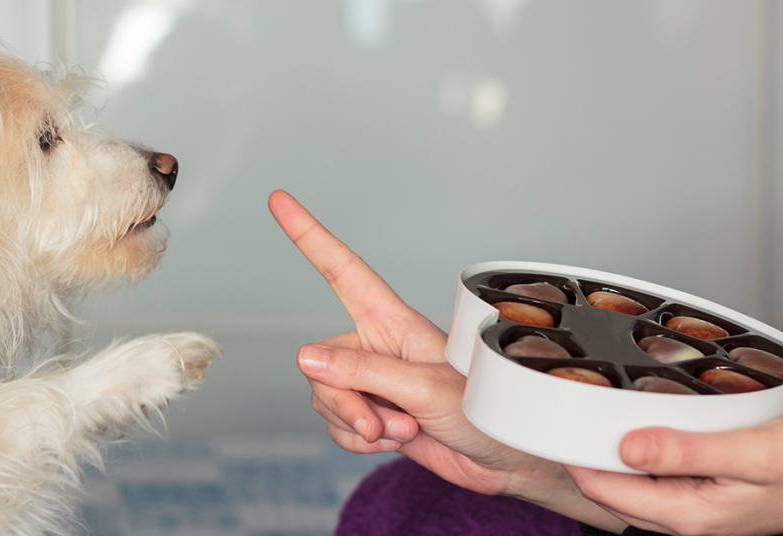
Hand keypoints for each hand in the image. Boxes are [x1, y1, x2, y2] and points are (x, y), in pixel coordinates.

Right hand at [269, 190, 624, 530]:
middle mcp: (376, 347)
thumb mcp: (424, 389)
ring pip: (324, 397)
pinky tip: (393, 442)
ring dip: (357, 424)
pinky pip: (336, 426)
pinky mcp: (371, 414)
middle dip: (343, 400)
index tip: (280, 201)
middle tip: (382, 421)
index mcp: (392, 322)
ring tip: (403, 429)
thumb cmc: (485, 411)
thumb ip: (363, 373)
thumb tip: (306, 358)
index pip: (342, 271)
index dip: (309, 235)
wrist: (503, 461)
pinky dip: (358, 442)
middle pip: (320, 363)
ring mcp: (372, 382)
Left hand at [567, 413, 782, 535]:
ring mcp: (692, 507)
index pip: (602, 489)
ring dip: (609, 451)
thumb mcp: (750, 453)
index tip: (555, 421)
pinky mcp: (702, 493)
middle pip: (609, 487)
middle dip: (583, 453)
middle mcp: (683, 515)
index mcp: (686, 512)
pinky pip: (654, 475)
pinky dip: (639, 450)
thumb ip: (686, 452)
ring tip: (593, 412)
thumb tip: (626, 449)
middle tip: (566, 409)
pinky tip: (641, 424)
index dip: (573, 455)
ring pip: (630, 481)